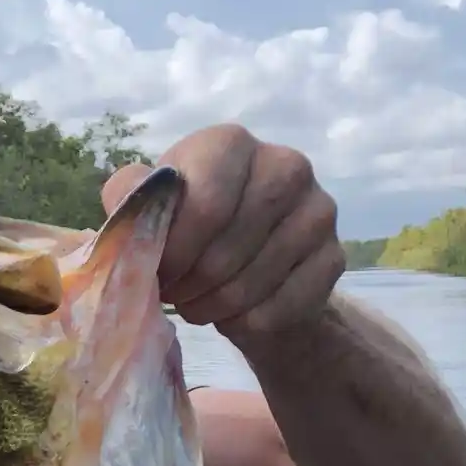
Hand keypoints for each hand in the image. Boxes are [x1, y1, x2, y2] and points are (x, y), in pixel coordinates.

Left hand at [101, 124, 345, 346]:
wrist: (248, 270)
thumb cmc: (191, 233)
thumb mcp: (153, 210)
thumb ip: (133, 199)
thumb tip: (131, 206)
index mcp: (230, 144)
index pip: (207, 203)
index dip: (177, 250)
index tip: (160, 272)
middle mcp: (285, 165)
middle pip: (229, 247)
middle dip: (192, 283)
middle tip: (175, 295)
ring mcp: (318, 210)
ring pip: (255, 280)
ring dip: (216, 305)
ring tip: (198, 304)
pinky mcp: (334, 256)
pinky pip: (285, 304)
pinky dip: (251, 321)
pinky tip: (235, 315)